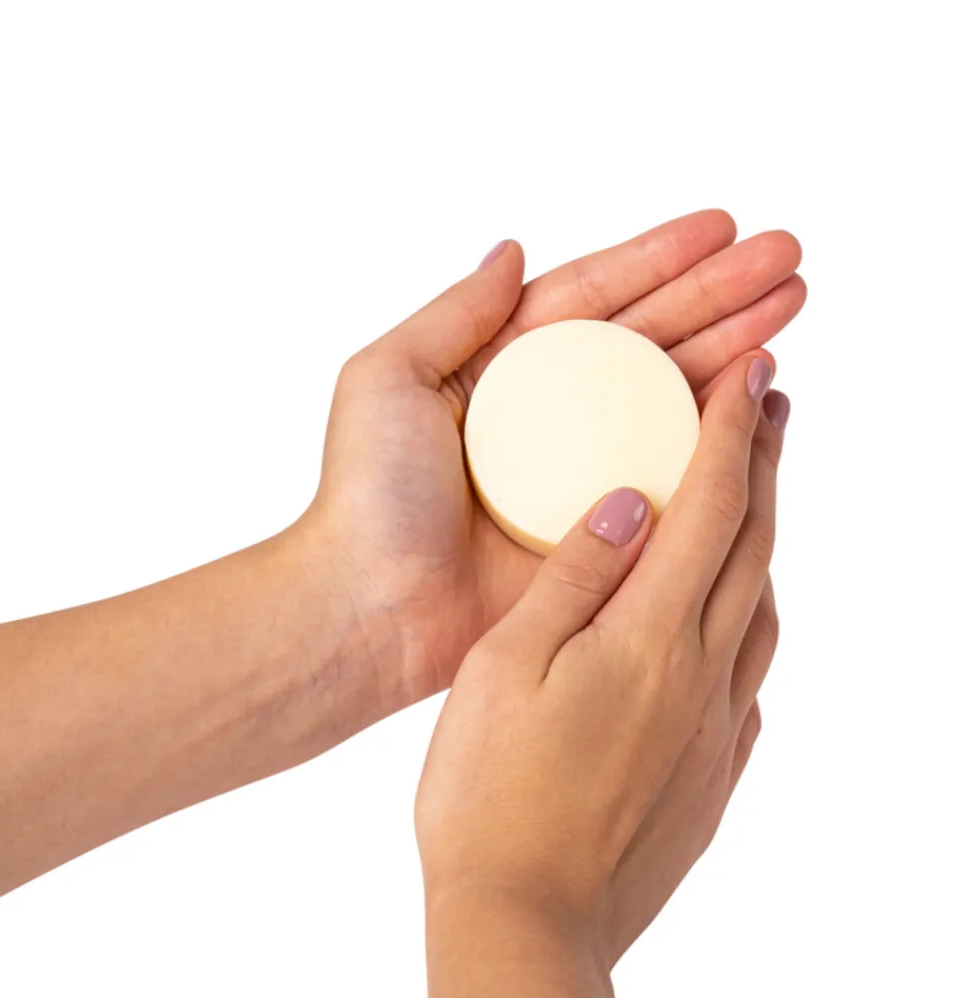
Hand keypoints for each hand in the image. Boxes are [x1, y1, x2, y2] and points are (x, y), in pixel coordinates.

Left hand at [307, 211, 802, 708]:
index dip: (657, 260)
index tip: (722, 228)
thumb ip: (453, 313)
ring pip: (671, 399)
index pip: (592, 300)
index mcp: (501, 369)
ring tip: (791, 308)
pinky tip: (763, 398)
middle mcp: (550, 414)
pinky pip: (672, 476)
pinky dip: (718, 439)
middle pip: (647, 340)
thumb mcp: (387, 378)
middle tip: (787, 258)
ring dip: (734, 350)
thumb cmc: (367, 496)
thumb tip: (512, 250)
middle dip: (719, 295)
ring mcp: (583, 471)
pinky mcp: (604, 529)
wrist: (374, 609)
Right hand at [415, 354, 788, 994]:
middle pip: (752, 547)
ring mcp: (715, 728)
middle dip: (766, 464)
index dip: (732, 433)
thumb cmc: (491, 794)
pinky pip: (752, 670)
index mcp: (649, 639)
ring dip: (764, 534)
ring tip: (752, 492)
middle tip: (770, 403)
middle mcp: (702, 676)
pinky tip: (731, 611)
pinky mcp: (711, 770)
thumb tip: (626, 501)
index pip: (709, 509)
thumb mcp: (506, 665)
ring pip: (761, 604)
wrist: (526, 919)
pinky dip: (750, 613)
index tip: (752, 375)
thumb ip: (572, 577)